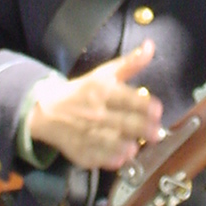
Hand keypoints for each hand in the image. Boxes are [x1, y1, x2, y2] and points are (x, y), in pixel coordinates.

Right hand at [27, 40, 163, 170]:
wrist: (47, 111)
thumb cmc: (82, 91)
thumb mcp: (104, 73)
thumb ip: (130, 63)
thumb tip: (151, 46)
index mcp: (101, 91)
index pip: (125, 98)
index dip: (143, 104)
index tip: (157, 109)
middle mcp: (95, 112)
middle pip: (122, 122)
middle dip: (141, 129)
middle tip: (156, 133)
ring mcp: (86, 134)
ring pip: (109, 142)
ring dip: (124, 146)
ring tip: (136, 148)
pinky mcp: (80, 151)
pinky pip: (96, 158)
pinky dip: (107, 160)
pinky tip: (119, 159)